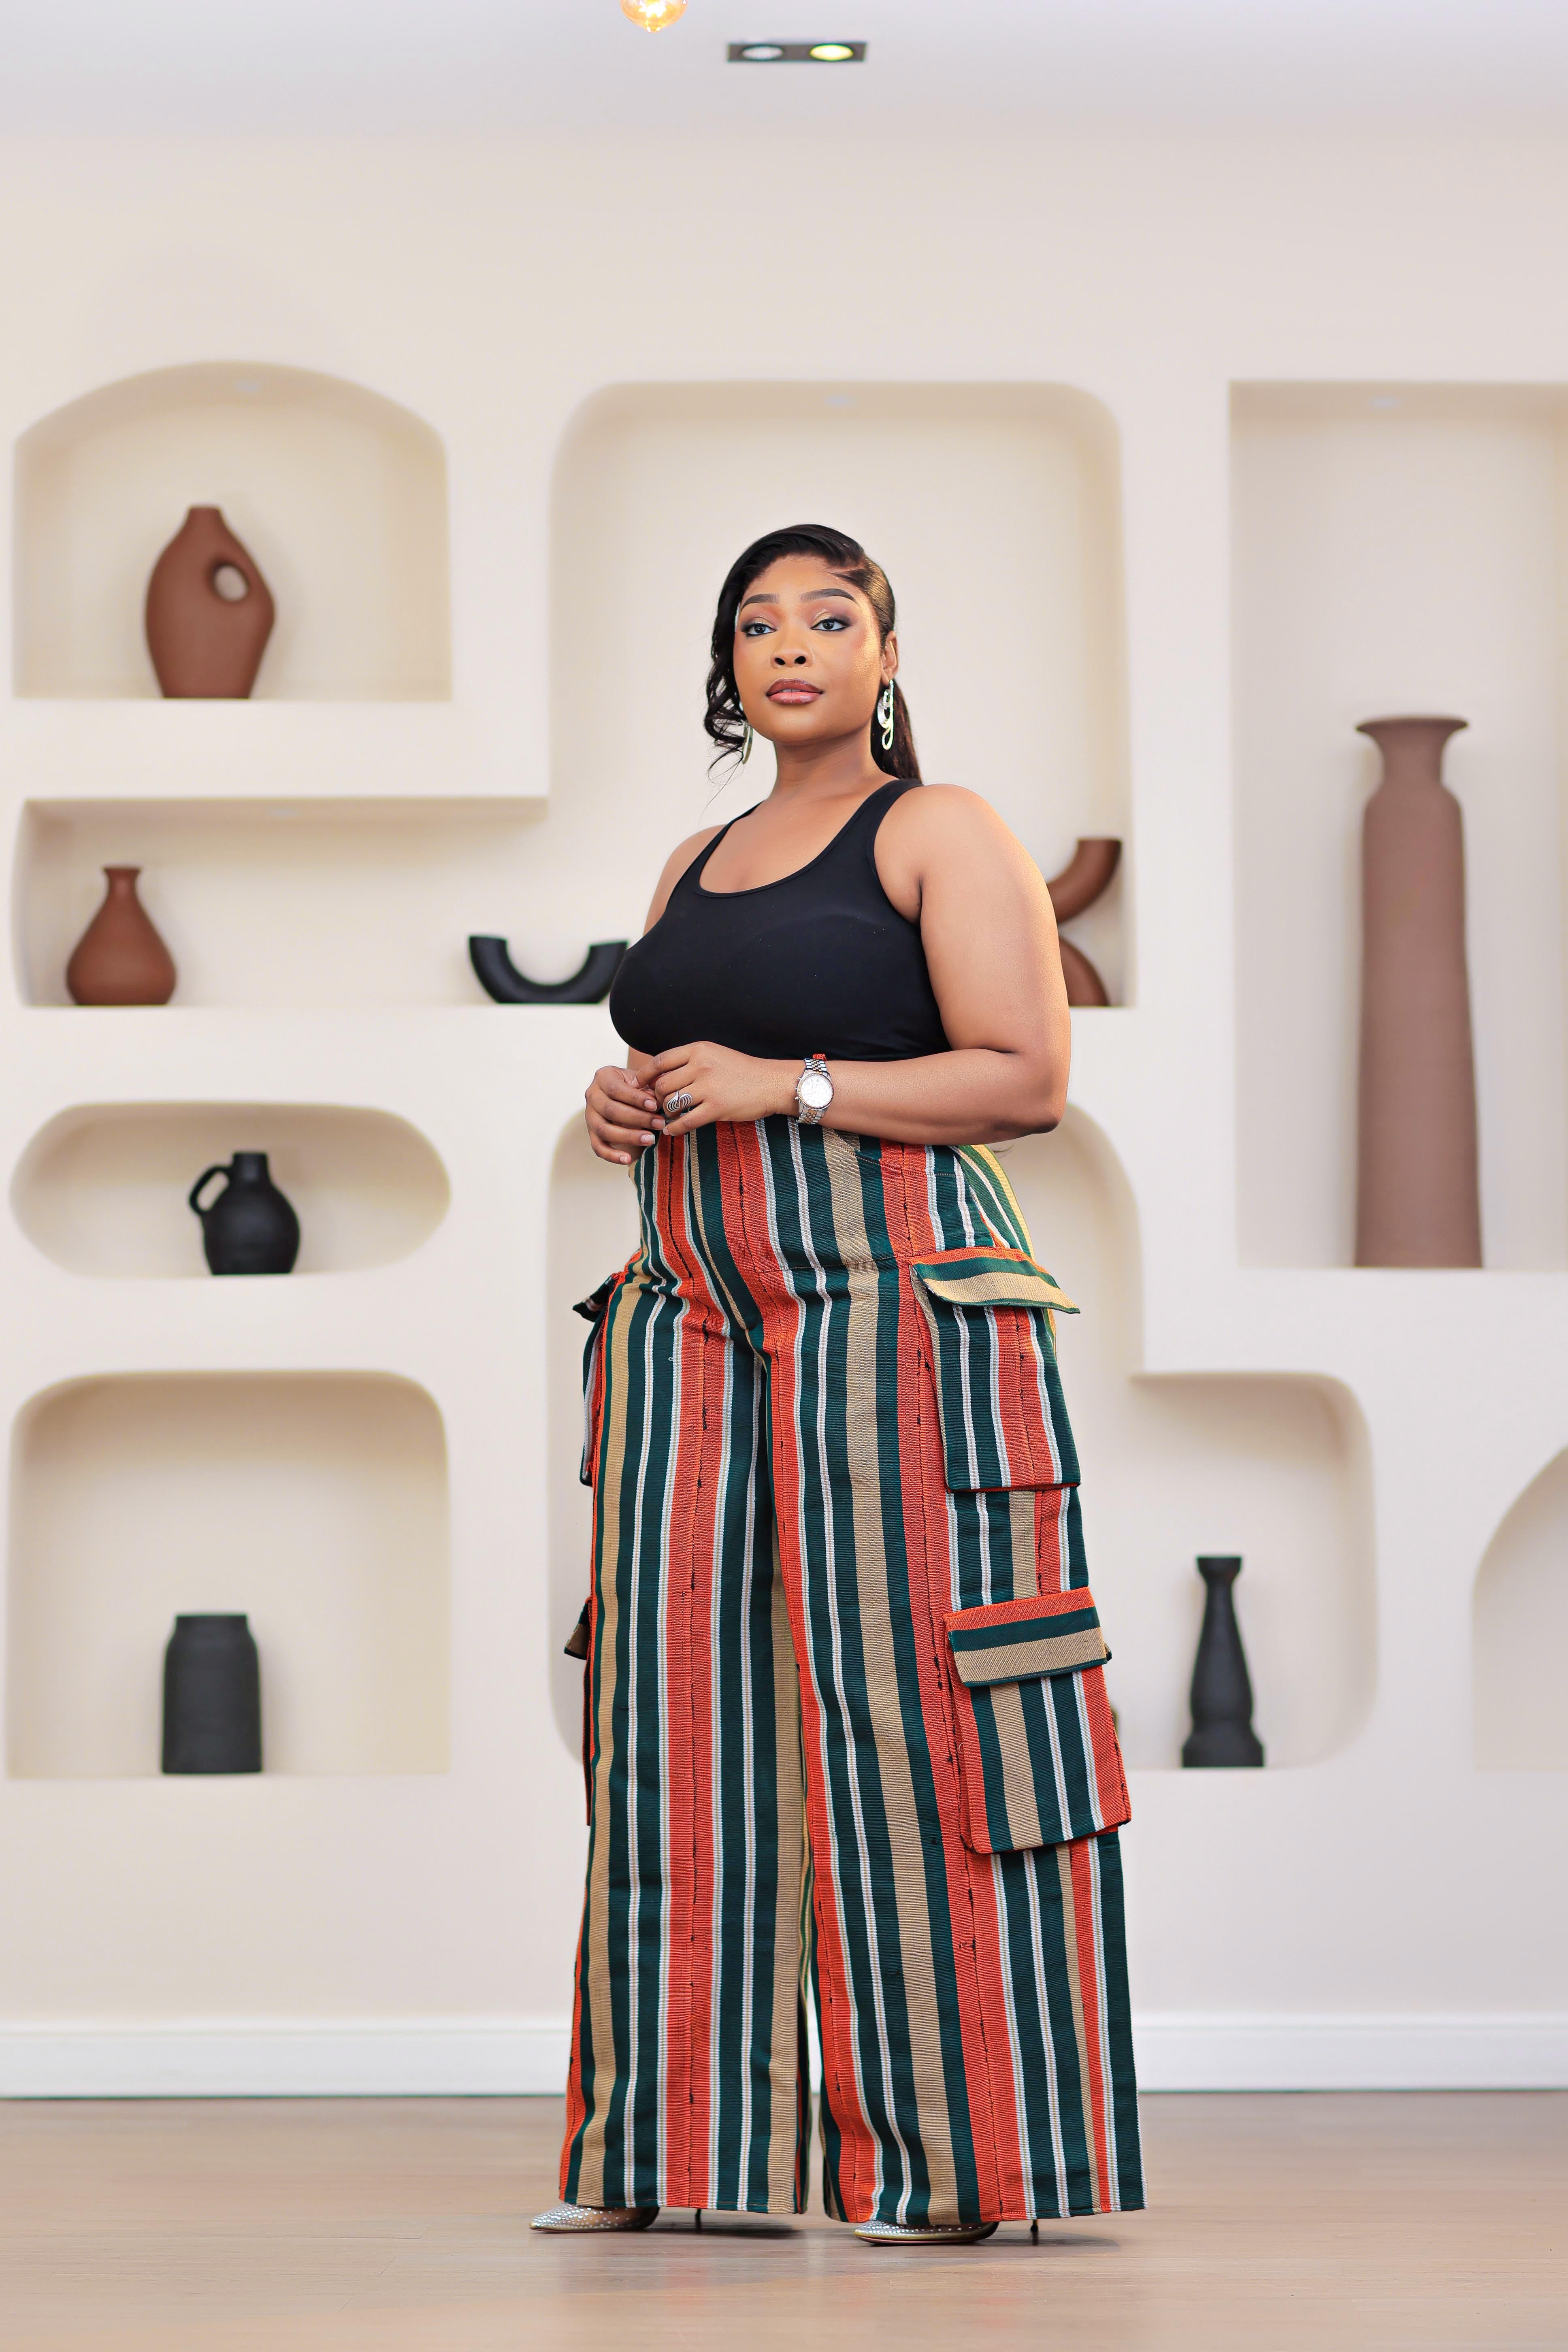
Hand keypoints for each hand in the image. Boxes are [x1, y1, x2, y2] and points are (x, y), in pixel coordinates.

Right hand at [584, 1064, 664, 1164]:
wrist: (625, 1092)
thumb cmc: (636, 1086)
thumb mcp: (642, 1080)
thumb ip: (649, 1087)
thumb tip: (659, 1102)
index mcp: (603, 1077)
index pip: (616, 1089)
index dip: (636, 1099)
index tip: (655, 1106)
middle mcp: (592, 1095)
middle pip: (610, 1110)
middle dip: (637, 1119)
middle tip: (659, 1124)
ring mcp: (589, 1115)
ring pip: (603, 1129)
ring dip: (628, 1136)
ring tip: (650, 1139)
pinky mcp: (591, 1133)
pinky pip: (598, 1147)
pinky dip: (612, 1155)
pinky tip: (628, 1159)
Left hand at [647, 1042, 796, 1135]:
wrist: (771, 1083)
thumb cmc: (742, 1070)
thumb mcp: (715, 1055)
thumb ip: (690, 1060)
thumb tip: (661, 1074)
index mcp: (699, 1050)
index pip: (660, 1061)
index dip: (644, 1075)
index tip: (638, 1085)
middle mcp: (701, 1066)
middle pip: (662, 1084)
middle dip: (657, 1098)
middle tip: (660, 1105)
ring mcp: (709, 1087)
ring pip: (671, 1103)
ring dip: (666, 1113)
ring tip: (670, 1116)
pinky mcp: (717, 1108)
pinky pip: (685, 1121)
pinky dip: (675, 1128)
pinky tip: (673, 1131)